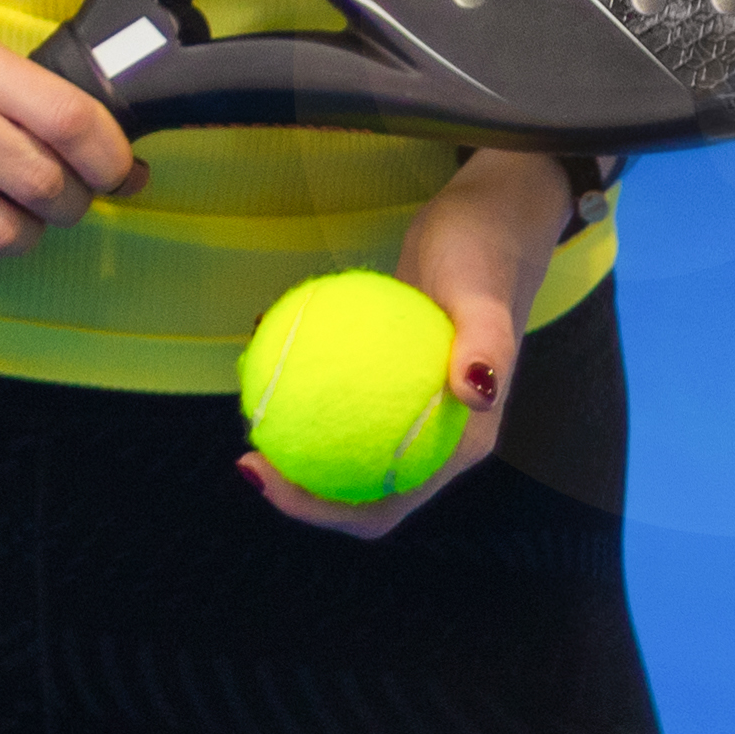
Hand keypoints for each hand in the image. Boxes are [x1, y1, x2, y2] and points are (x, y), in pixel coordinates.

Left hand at [240, 268, 518, 536]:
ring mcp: (409, 411)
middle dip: (298, 487)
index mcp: (459, 445)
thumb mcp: (485, 296)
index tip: (272, 480)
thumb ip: (487, 344)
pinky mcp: (387, 378)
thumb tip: (476, 392)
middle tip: (248, 455)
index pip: (387, 504)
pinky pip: (337, 396)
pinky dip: (301, 385)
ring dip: (294, 440)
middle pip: (355, 490)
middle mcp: (434, 439)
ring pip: (341, 446)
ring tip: (248, 409)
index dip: (326, 511)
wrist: (486, 222)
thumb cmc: (486, 257)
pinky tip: (262, 352)